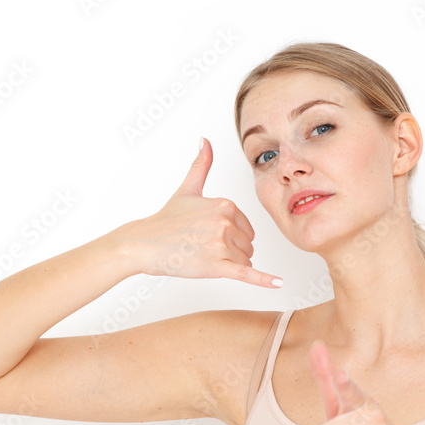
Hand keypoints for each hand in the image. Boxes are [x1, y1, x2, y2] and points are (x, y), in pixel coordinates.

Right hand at [130, 138, 282, 288]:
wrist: (145, 244)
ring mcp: (221, 245)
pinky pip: (246, 273)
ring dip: (228, 264)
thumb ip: (201, 165)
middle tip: (204, 247)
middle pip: (247, 245)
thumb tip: (205, 141)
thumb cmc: (166, 220)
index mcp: (226, 205)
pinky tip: (278, 284)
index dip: (231, 235)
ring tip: (204, 257)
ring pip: (244, 261)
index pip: (247, 228)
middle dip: (231, 250)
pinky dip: (263, 280)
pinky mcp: (217, 266)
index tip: (210, 234)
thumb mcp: (188, 189)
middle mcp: (226, 222)